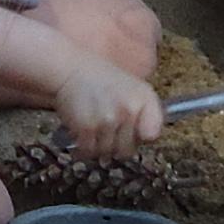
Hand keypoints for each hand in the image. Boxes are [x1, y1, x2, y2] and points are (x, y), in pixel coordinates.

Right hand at [50, 53, 164, 155]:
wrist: (72, 71)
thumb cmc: (104, 82)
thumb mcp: (136, 89)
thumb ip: (148, 113)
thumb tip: (147, 140)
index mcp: (144, 99)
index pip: (151, 135)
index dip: (141, 137)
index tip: (134, 132)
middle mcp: (129, 110)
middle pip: (127, 150)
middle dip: (118, 145)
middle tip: (109, 130)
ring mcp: (107, 119)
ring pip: (107, 152)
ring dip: (100, 146)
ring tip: (96, 128)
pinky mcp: (87, 127)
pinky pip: (89, 151)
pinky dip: (85, 146)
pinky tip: (84, 133)